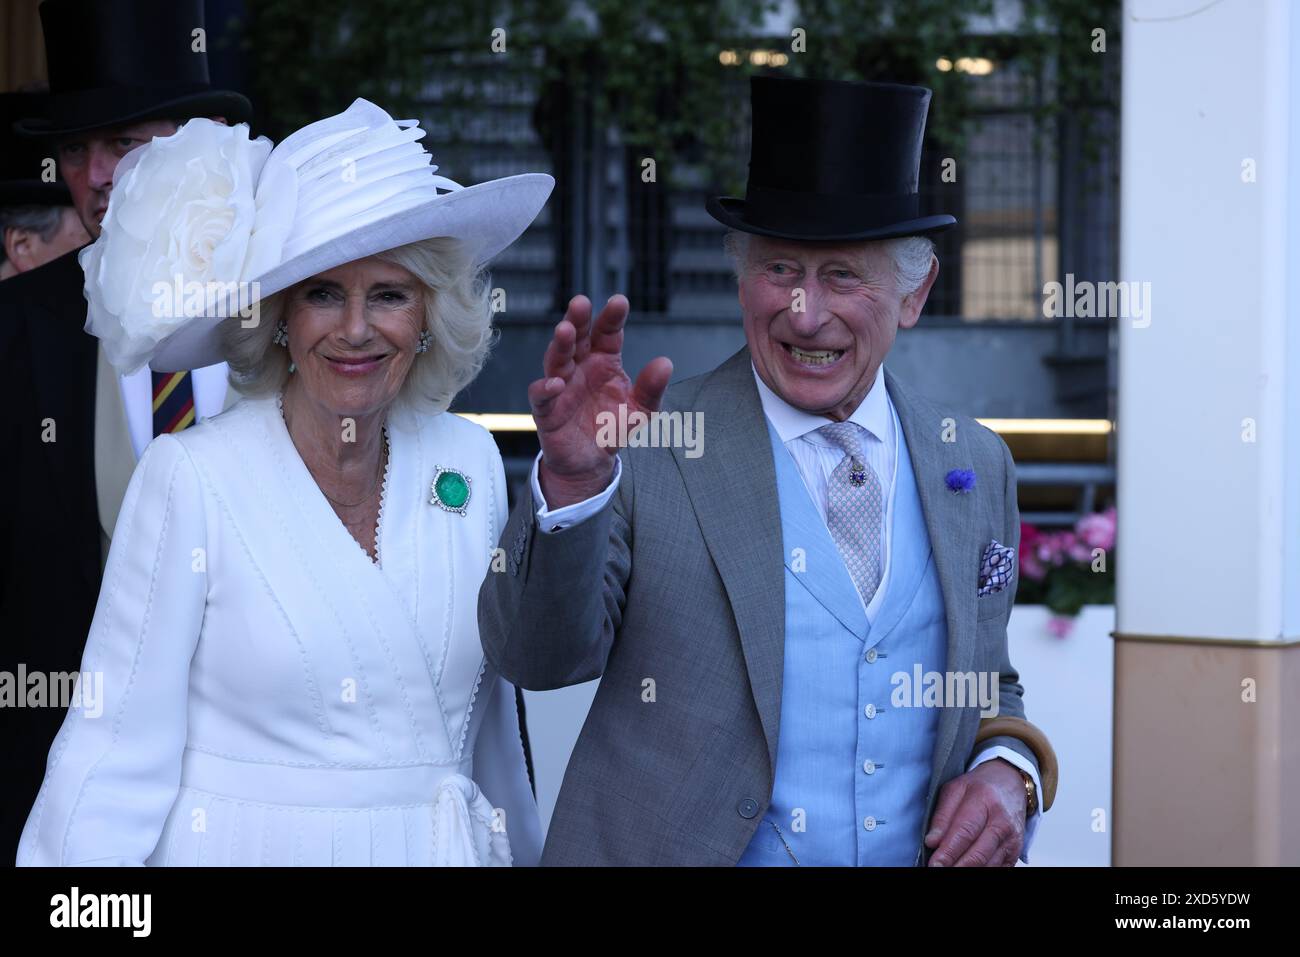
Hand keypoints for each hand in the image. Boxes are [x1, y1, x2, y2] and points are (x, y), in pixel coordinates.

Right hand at [529, 294, 671, 507]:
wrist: (591, 463)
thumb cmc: (612, 429)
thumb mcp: (641, 410)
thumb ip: (653, 388)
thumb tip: (665, 364)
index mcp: (604, 361)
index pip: (607, 334)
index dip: (611, 318)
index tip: (618, 302)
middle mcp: (580, 368)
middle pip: (577, 338)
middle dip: (578, 320)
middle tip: (581, 303)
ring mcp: (561, 387)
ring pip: (556, 360)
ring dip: (560, 345)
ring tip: (565, 330)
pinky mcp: (547, 410)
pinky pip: (542, 396)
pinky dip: (546, 388)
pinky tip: (556, 383)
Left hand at [924, 758, 1026, 866]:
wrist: (1010, 783)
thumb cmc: (979, 787)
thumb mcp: (955, 790)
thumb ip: (942, 816)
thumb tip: (932, 842)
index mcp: (984, 801)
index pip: (964, 832)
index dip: (948, 851)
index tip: (935, 863)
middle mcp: (1002, 822)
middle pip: (978, 854)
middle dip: (956, 866)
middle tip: (939, 869)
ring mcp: (1012, 839)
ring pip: (988, 865)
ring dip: (968, 870)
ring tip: (950, 868)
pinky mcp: (1016, 852)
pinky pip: (998, 869)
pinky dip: (981, 870)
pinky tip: (967, 867)